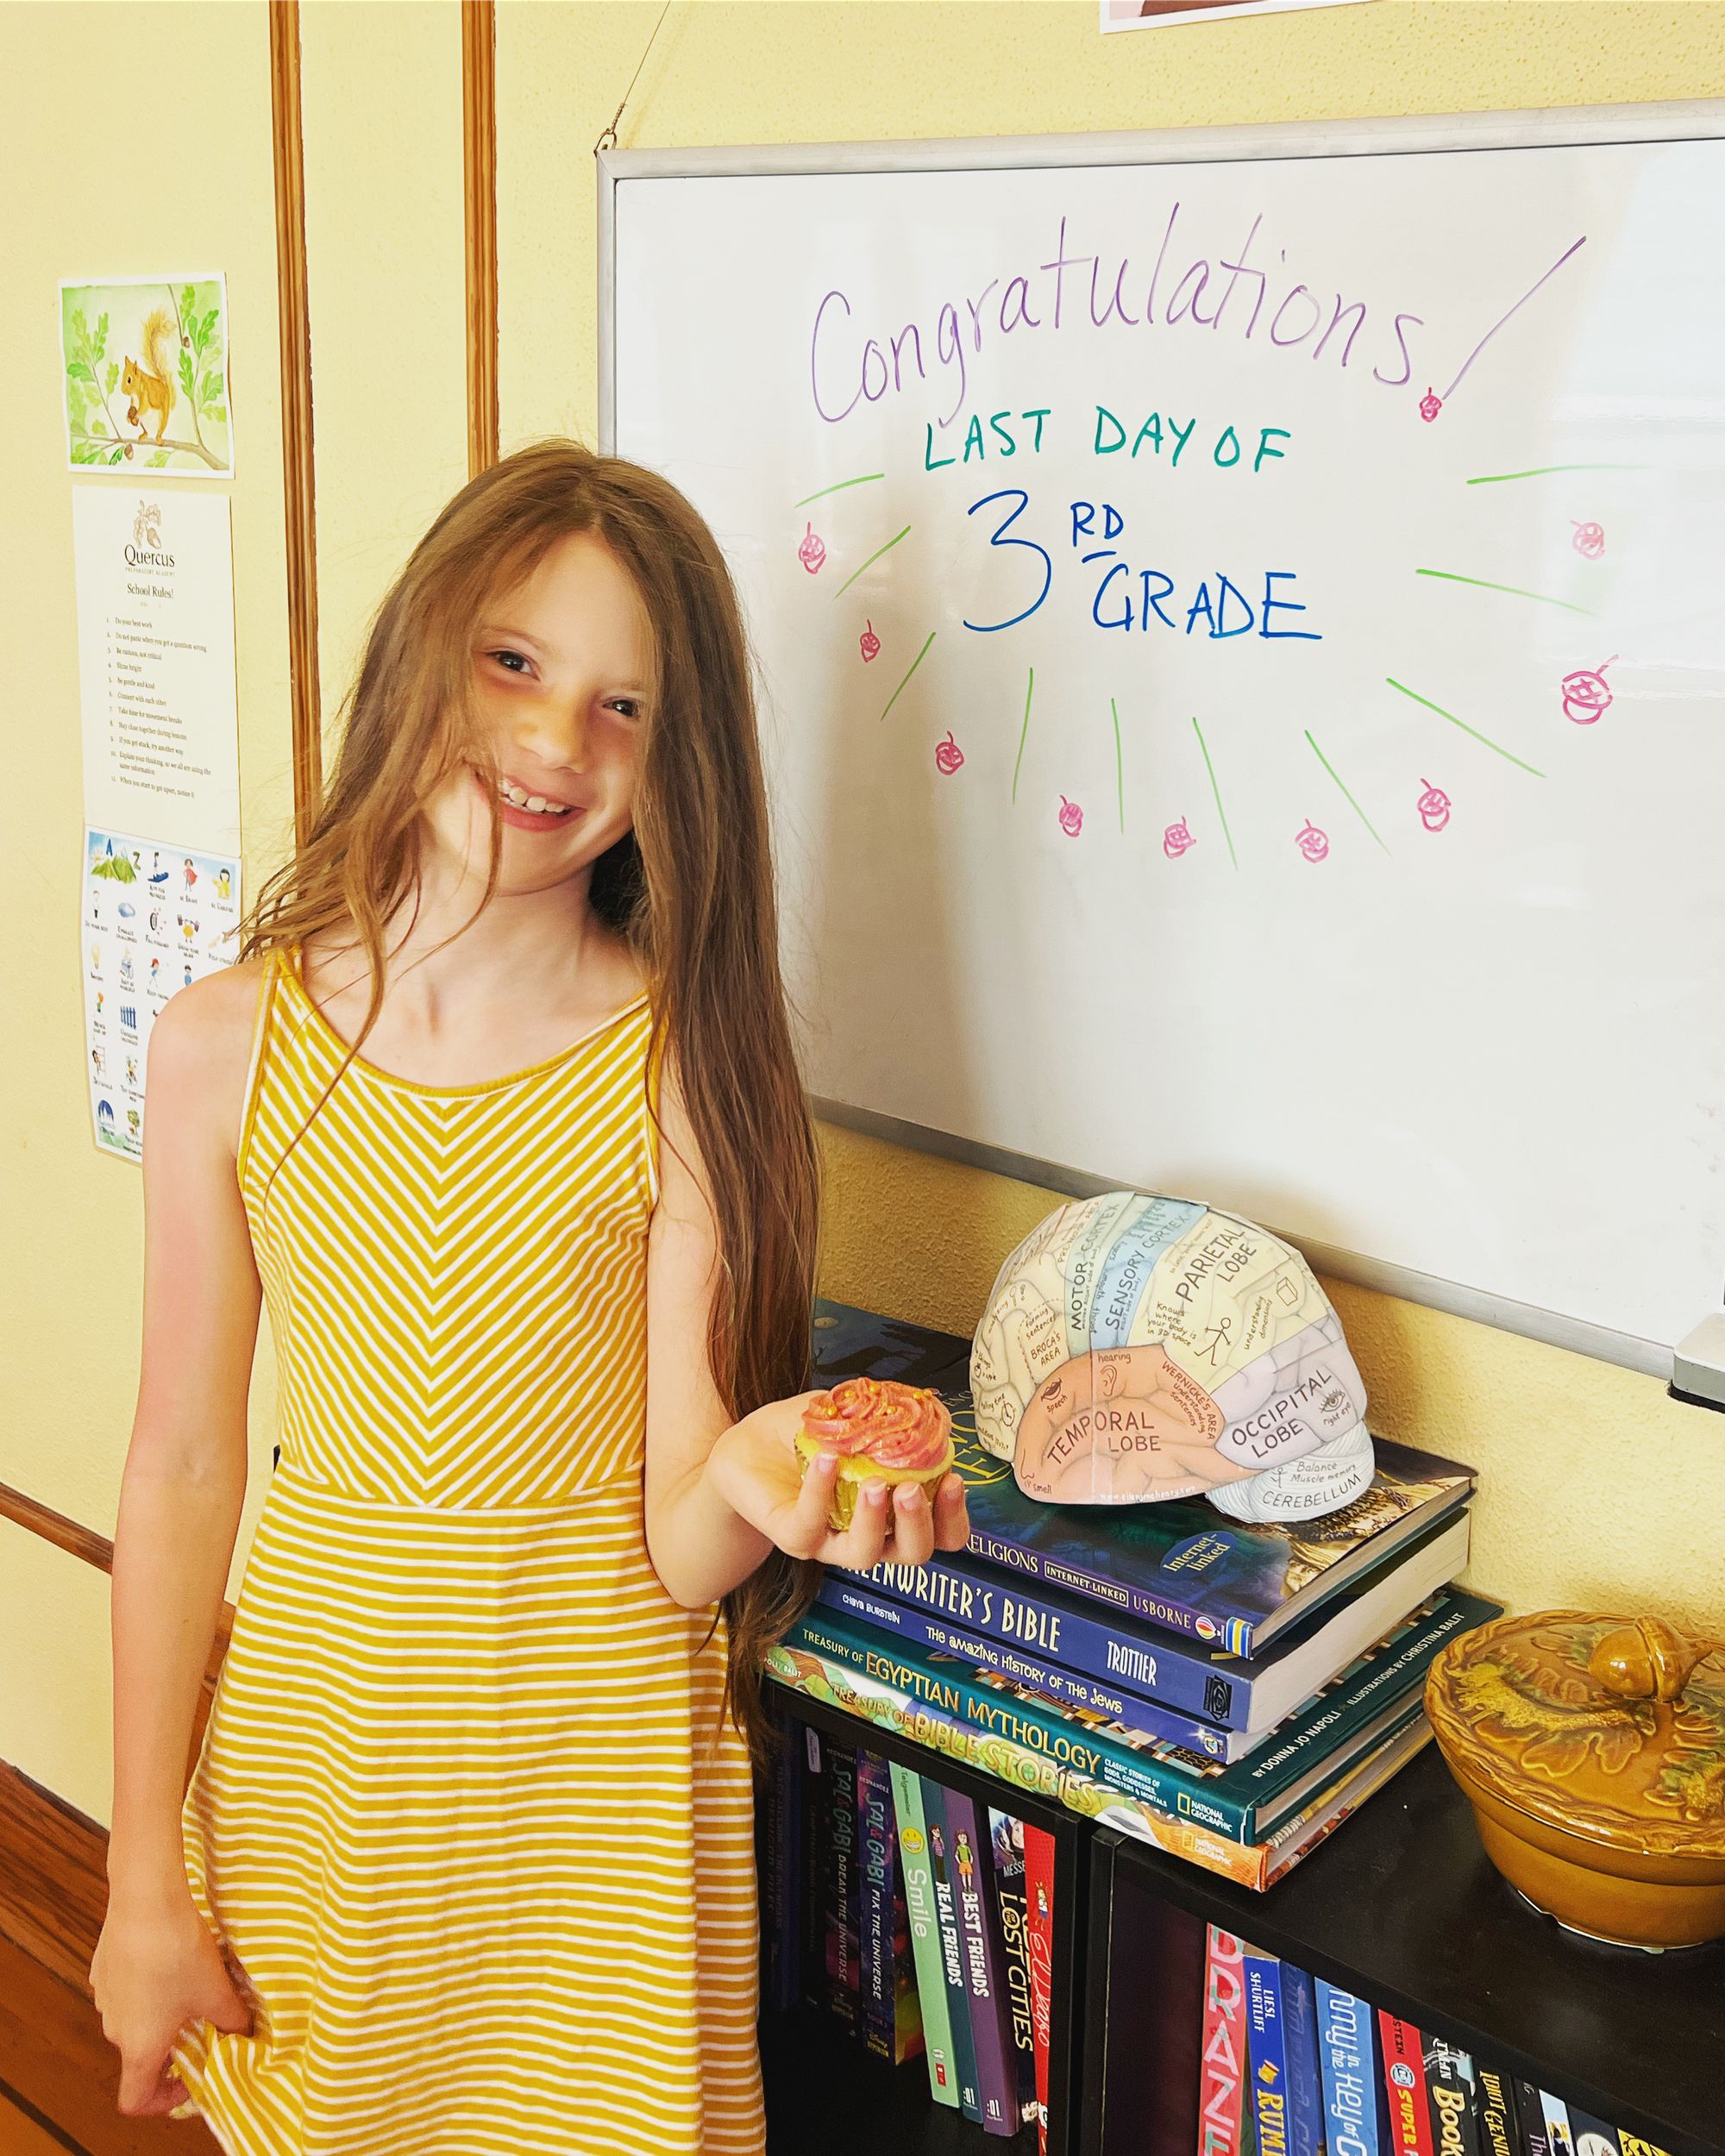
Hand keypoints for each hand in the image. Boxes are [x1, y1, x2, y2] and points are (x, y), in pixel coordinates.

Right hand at [90, 1890, 253, 2115]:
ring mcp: (105, 1998)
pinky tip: (169, 1959)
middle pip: (139, 2056)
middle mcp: (114, 2028)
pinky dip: (146, 1987)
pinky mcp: (103, 1969)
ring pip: (133, 2020)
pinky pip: (127, 1990)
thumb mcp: (217, 1991)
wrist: (146, 1901)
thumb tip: (245, 2033)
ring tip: (190, 1984)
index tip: (189, 2078)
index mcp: (139, 2046)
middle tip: (203, 2024)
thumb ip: (233, 2021)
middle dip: (171, 2047)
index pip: (135, 2099)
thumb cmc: (178, 1953)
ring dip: (159, 2014)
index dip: (162, 2099)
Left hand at [706, 1389, 970, 1571]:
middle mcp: (866, 1532)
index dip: (954, 1516)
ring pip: (865, 1555)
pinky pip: (811, 1526)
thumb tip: (921, 1402)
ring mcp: (829, 1540)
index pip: (940, 1531)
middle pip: (913, 1552)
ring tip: (876, 1484)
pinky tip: (827, 1460)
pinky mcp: (792, 1537)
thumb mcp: (847, 1413)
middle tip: (916, 1489)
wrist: (742, 1448)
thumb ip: (882, 1411)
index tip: (956, 1479)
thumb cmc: (800, 1435)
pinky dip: (821, 1493)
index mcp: (892, 1508)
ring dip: (876, 1521)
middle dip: (922, 1524)